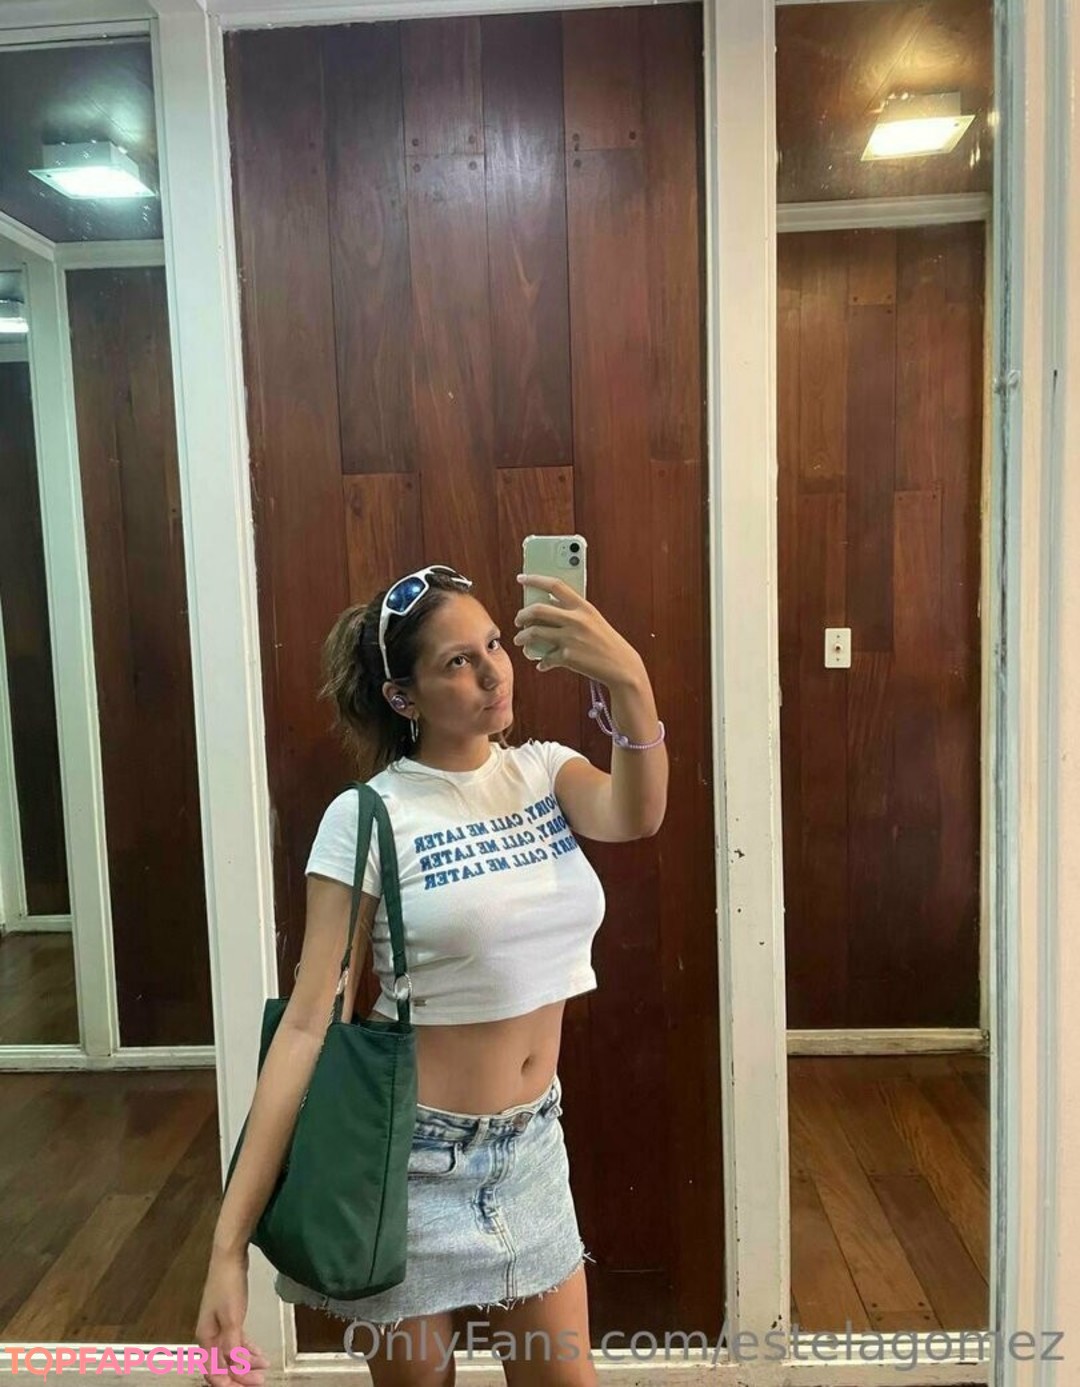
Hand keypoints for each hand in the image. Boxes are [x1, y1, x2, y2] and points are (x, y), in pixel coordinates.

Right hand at [195, 1249, 269, 1386]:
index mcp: (206, 1338)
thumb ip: (232, 1345)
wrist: (228, 1257)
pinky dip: (246, 1350)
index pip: (214, 1371)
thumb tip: (235, 1367)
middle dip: (240, 1376)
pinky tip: (258, 1353)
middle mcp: (209, 1335)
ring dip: (245, 1364)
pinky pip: (236, 1342)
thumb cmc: (228, 1285)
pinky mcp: (228, 1318)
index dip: (229, 1383)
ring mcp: (218, 1326)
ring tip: (263, 1367)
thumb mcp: (232, 1317)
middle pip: (222, 1365)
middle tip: (260, 1381)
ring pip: (230, 1354)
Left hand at [513, 574, 644, 685]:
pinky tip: (542, 663)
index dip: (535, 579)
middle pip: (538, 609)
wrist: (621, 666)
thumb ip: (573, 612)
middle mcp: (575, 620)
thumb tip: (548, 606)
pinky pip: (545, 658)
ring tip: (520, 640)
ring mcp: (570, 638)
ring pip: (534, 633)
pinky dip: (541, 662)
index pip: (555, 585)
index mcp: (583, 606)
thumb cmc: (606, 642)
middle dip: (522, 614)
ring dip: (522, 637)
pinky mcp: (567, 657)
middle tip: (519, 620)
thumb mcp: (593, 619)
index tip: (522, 578)